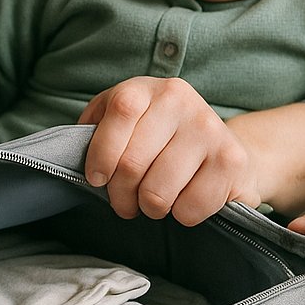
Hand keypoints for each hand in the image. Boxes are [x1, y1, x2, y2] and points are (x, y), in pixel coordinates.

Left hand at [78, 77, 259, 224]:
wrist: (221, 147)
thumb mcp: (120, 123)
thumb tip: (72, 152)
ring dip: (150, 208)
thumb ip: (94, 130)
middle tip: (125, 203)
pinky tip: (185, 199)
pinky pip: (190, 208)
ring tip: (155, 201)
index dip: (101, 154)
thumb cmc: (157, 139)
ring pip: (158, 193)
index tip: (96, 179)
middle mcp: (180, 101)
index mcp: (146, 89)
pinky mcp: (231, 161)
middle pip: (132, 164)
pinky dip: (181, 215)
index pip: (120, 113)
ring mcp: (209, 129)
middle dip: (120, 196)